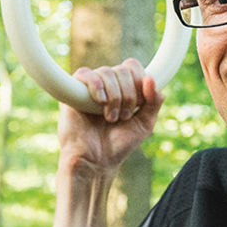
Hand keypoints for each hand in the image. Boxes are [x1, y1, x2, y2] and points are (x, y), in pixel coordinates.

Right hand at [56, 58, 163, 173]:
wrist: (96, 160)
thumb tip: (151, 79)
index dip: (140, 80)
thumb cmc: (118, 144)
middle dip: (129, 95)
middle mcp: (107, 85)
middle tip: (124, 117)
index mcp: (124, 88)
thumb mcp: (145, 124)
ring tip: (111, 118)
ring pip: (106, 72)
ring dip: (115, 97)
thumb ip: (153, 102)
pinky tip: (100, 101)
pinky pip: (84, 73)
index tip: (139, 104)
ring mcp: (90, 87)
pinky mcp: (73, 92)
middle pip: (123, 70)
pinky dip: (96, 85)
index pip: (132, 66)